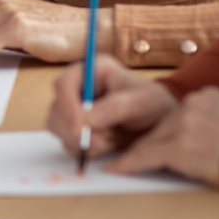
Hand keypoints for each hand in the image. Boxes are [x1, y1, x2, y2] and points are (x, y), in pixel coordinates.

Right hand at [47, 54, 178, 158]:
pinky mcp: (74, 126)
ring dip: (79, 140)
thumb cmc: (155, 105)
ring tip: (110, 142)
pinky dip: (82, 148)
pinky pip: (66, 140)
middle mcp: (78, 86)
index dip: (67, 106)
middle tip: (101, 143)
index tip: (79, 128)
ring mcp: (73, 107)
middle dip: (75, 129)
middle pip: (57, 107)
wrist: (161, 125)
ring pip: (57, 126)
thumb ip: (117, 107)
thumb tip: (88, 119)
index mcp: (93, 70)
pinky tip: (106, 145)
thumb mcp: (144, 102)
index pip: (65, 83)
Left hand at [108, 88, 218, 187]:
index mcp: (208, 96)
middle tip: (127, 152)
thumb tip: (198, 133)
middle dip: (147, 142)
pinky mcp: (178, 147)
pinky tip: (116, 168)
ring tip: (119, 162)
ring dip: (135, 154)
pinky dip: (128, 163)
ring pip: (150, 140)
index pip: (177, 113)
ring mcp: (184, 125)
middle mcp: (193, 104)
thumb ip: (213, 119)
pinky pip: (145, 155)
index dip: (165, 129)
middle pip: (160, 126)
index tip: (155, 136)